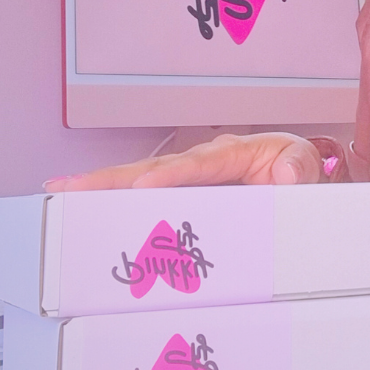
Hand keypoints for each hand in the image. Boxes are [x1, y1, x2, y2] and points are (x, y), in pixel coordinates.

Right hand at [43, 132, 321, 191]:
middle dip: (112, 178)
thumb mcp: (307, 163)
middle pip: (153, 169)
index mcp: (234, 153)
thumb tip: (286, 175)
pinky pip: (145, 201)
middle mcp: (203, 164)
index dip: (171, 175)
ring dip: (101, 190)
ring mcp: (188, 182)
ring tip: (62, 196)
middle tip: (71, 186)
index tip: (144, 185)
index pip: (199, 165)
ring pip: (140, 183)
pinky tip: (84, 217)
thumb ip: (301, 167)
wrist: (298, 180)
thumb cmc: (296, 168)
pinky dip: (114, 206)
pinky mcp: (181, 199)